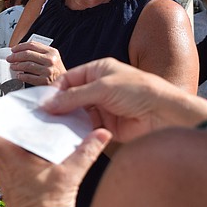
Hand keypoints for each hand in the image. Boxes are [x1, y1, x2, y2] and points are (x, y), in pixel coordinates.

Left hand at [0, 83, 111, 206]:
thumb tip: (102, 132)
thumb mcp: (69, 176)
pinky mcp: (13, 178)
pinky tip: (19, 134)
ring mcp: (6, 170)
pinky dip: (6, 136)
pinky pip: (4, 151)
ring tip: (0, 104)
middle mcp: (3, 161)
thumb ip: (86, 152)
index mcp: (9, 156)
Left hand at [7, 41, 65, 85]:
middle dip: (15, 56)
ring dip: (17, 65)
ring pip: (27, 65)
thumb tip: (20, 51)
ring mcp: (48, 71)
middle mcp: (50, 60)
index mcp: (52, 52)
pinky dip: (21, 76)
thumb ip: (39, 52)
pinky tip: (19, 75)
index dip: (20, 46)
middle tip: (10, 58)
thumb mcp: (52, 57)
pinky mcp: (45, 81)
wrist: (66, 85)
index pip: (32, 45)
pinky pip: (29, 77)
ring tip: (12, 66)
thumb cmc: (57, 71)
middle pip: (28, 54)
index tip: (13, 49)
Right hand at [42, 58, 206, 142]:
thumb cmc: (139, 91)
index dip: (55, 90)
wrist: (163, 114)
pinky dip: (77, 132)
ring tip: (51, 128)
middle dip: (58, 107)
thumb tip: (49, 103)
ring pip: (77, 114)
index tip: (42, 102)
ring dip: (67, 120)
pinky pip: (87, 128)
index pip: (69, 78)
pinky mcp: (107, 126)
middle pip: (71, 97)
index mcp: (98, 71)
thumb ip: (74, 96)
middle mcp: (99, 88)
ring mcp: (103, 107)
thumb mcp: (103, 88)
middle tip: (42, 117)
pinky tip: (67, 136)